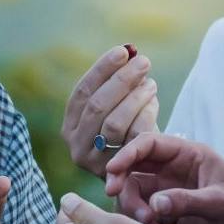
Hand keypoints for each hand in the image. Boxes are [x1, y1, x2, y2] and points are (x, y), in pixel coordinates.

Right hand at [62, 45, 158, 177]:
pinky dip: (145, 116)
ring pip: (114, 123)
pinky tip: (154, 101)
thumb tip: (129, 51)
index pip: (82, 92)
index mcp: (69, 125)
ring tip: (151, 83)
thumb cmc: (125, 131)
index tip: (122, 51)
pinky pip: (133, 139)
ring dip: (135, 98)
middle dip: (122, 80)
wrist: (136, 172)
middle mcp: (76, 144)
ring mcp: (95, 161)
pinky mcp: (117, 171)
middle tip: (144, 62)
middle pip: (97, 106)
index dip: (101, 69)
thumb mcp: (115, 108)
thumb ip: (116, 83)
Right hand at [104, 134, 223, 223]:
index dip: (127, 153)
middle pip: (135, 167)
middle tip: (115, 198)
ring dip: (134, 208)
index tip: (112, 171)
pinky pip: (144, 215)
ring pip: (135, 193)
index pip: (150, 144)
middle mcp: (175, 170)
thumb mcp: (220, 203)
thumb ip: (187, 201)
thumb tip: (153, 204)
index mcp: (189, 155)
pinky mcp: (168, 215)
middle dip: (123, 182)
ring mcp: (169, 192)